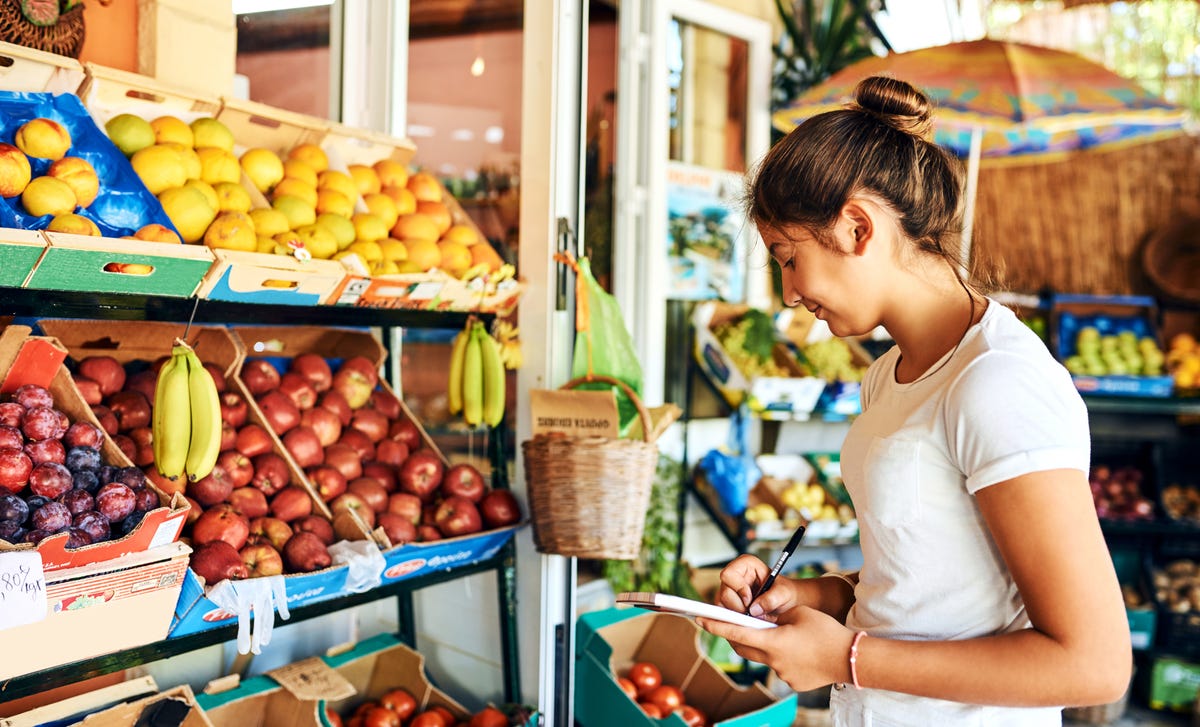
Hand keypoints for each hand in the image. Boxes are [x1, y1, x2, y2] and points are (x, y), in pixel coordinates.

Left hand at [696, 606, 853, 692]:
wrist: (851, 658)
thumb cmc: (826, 631)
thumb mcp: (798, 613)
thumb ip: (775, 616)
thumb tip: (763, 619)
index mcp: (773, 641)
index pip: (736, 632)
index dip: (716, 625)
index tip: (699, 619)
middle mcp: (773, 661)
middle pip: (745, 648)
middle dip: (737, 636)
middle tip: (735, 624)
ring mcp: (783, 674)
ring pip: (764, 657)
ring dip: (765, 646)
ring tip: (785, 635)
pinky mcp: (794, 683)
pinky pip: (780, 667)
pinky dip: (783, 657)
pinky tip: (800, 651)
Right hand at [717, 554, 797, 618]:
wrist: (787, 604)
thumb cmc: (785, 593)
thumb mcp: (784, 593)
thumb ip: (772, 599)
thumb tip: (754, 609)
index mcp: (745, 565)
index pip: (728, 574)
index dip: (738, 588)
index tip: (750, 599)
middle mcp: (734, 576)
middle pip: (724, 592)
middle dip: (739, 606)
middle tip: (753, 612)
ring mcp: (729, 590)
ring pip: (721, 604)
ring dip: (738, 614)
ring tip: (754, 615)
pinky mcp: (728, 604)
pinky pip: (723, 613)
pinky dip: (735, 619)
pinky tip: (748, 618)